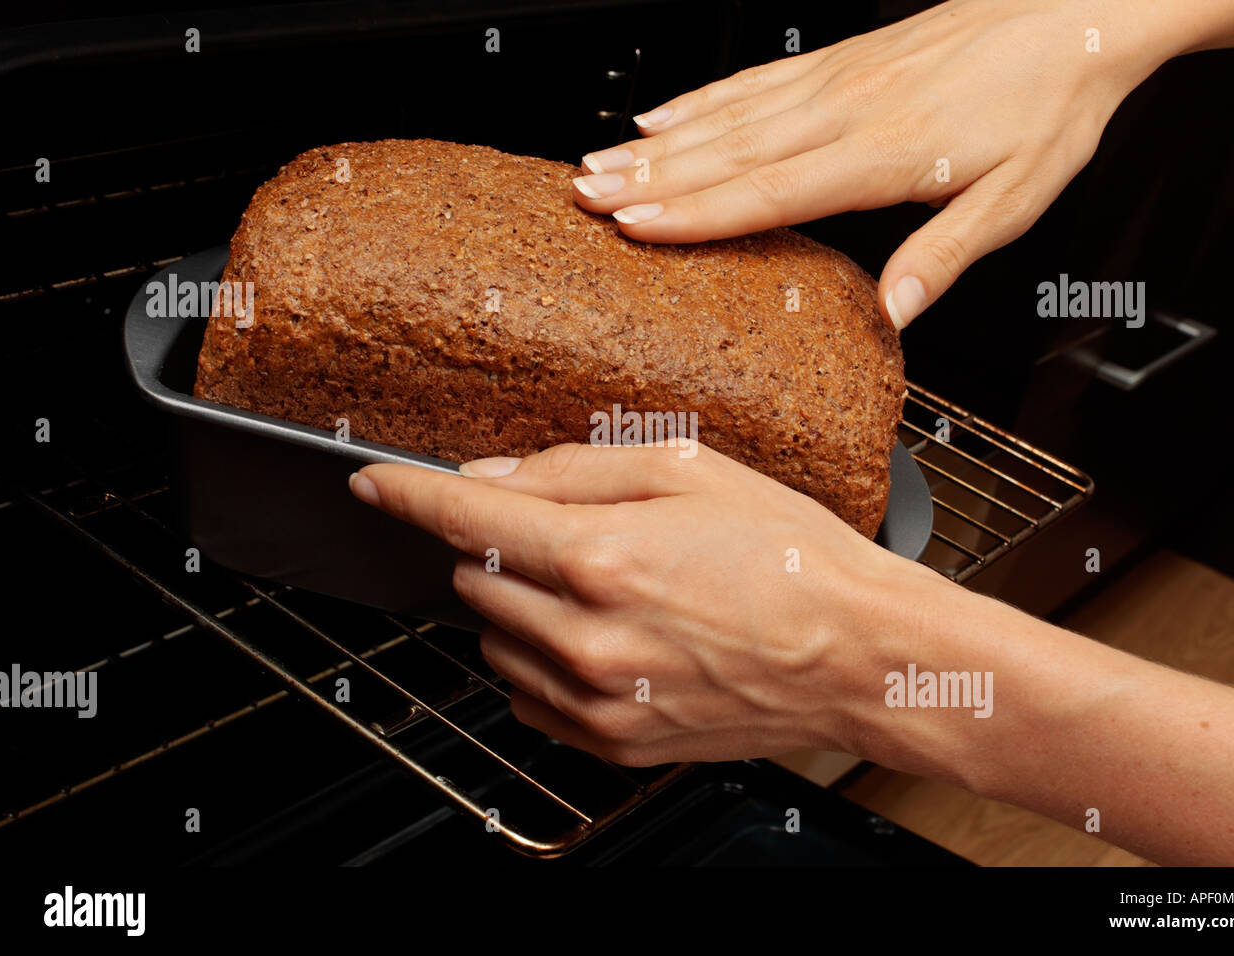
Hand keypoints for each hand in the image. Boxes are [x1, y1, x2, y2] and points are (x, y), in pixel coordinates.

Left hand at [349, 442, 944, 765]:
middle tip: (569, 532)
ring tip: (601, 588)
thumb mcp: (691, 471)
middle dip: (496, 546)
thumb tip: (493, 477)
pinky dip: (542, 662)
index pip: (464, 519)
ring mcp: (596, 700)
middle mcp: (586, 637)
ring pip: (495, 642)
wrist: (859, 658)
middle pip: (474, 580)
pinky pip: (529, 699)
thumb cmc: (793, 559)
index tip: (374, 481)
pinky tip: (605, 637)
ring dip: (519, 606)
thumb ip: (574, 469)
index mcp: (601, 556)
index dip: (407, 493)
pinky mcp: (613, 744)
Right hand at [572, 0, 1175, 327]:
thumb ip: (945, 256)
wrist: (1076, 11)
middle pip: (729, 150)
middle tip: (583, 195)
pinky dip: (700, 98)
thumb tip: (895, 317)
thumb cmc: (1048, 102)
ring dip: (657, 140)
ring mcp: (836, 78)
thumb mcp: (1015, 198)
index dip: (699, 212)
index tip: (638, 226)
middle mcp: (846, 109)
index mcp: (884, 152)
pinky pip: (754, 79)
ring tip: (599, 160)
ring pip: (728, 113)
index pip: (771, 189)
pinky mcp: (838, 59)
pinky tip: (663, 112)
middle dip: (649, 176)